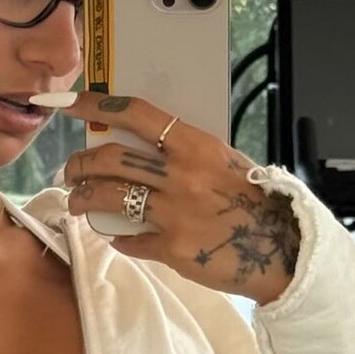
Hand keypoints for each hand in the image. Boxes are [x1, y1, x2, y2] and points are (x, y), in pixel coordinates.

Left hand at [57, 92, 300, 304]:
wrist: (283, 249)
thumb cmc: (256, 203)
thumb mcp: (226, 163)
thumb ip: (186, 156)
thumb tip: (146, 151)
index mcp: (196, 145)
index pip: (137, 115)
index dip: (98, 106)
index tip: (71, 104)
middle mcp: (181, 175)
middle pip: (111, 159)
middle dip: (80, 164)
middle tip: (71, 171)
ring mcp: (175, 213)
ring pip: (110, 198)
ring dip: (84, 199)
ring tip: (77, 201)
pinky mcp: (173, 249)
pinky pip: (131, 240)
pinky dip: (118, 238)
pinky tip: (115, 236)